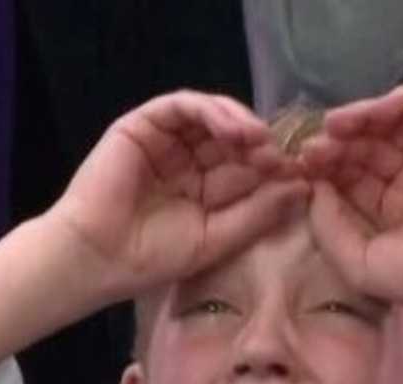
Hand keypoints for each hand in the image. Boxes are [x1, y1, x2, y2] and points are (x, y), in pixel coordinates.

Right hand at [50, 91, 308, 303]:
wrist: (100, 258)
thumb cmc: (154, 257)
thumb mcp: (218, 237)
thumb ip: (259, 213)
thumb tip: (302, 188)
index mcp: (205, 189)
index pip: (246, 167)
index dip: (273, 167)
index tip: (299, 175)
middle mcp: (187, 161)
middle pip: (233, 138)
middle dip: (261, 144)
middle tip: (281, 156)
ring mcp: (165, 141)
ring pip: (212, 116)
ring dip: (241, 123)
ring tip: (260, 141)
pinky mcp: (143, 125)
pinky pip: (183, 107)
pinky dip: (212, 112)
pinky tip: (233, 130)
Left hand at [300, 84, 402, 315]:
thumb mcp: (357, 262)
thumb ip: (327, 226)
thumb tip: (315, 186)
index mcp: (391, 209)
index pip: (352, 174)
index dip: (326, 165)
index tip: (303, 164)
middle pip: (367, 144)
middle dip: (338, 142)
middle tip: (315, 145)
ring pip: (392, 121)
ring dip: (361, 116)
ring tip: (335, 124)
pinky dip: (397, 100)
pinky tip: (371, 112)